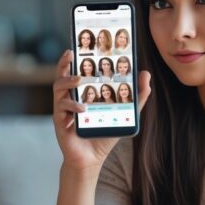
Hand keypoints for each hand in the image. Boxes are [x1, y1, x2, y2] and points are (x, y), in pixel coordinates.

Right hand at [51, 50, 151, 170]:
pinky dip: (72, 106)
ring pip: (58, 87)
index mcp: (82, 92)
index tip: (78, 45)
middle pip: (62, 74)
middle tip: (72, 53)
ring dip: (68, 81)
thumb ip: (136, 95)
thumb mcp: (124, 112)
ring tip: (79, 80)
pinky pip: (61, 108)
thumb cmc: (104, 134)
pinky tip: (82, 109)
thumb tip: (145, 74)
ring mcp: (63, 108)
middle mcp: (70, 97)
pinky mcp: (60, 121)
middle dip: (65, 62)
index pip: (77, 70)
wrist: (91, 159)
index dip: (75, 57)